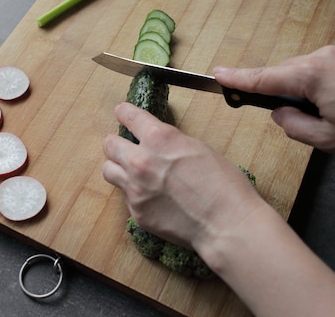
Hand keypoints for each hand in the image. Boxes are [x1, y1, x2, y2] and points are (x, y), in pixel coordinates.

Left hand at [102, 102, 262, 249]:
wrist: (225, 223)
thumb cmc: (222, 183)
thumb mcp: (197, 147)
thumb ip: (170, 142)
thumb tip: (159, 144)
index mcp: (158, 138)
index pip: (129, 117)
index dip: (124, 113)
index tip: (121, 112)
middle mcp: (140, 160)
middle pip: (109, 145)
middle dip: (116, 143)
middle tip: (123, 145)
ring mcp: (135, 188)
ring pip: (109, 170)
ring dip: (118, 167)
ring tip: (130, 171)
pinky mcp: (136, 211)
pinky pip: (126, 196)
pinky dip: (134, 193)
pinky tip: (152, 197)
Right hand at [214, 45, 334, 154]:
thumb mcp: (327, 138)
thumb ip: (293, 126)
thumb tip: (279, 114)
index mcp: (310, 76)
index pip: (262, 78)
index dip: (237, 79)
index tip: (216, 75)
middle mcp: (318, 58)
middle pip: (280, 76)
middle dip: (280, 98)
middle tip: (297, 124)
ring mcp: (333, 56)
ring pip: (298, 76)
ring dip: (300, 96)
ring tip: (328, 120)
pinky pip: (314, 73)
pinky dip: (313, 90)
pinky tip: (333, 108)